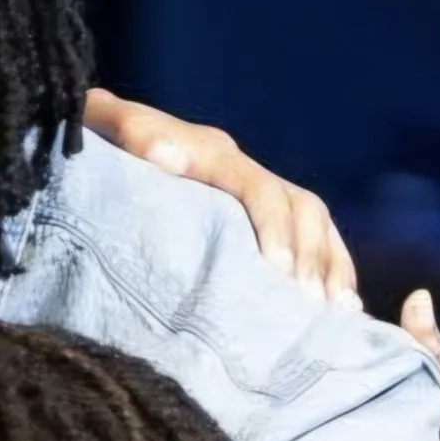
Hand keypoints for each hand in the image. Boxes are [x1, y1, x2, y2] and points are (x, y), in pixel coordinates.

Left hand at [83, 88, 358, 306]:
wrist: (106, 134)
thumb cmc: (100, 139)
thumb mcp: (105, 126)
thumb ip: (127, 131)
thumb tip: (162, 154)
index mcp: (212, 152)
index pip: (257, 187)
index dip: (272, 226)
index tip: (277, 268)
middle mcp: (244, 169)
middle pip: (300, 207)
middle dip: (311, 256)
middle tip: (311, 307)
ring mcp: (256, 190)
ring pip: (314, 223)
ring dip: (330, 267)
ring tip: (337, 314)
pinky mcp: (259, 216)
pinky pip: (311, 239)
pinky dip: (331, 270)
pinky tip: (339, 312)